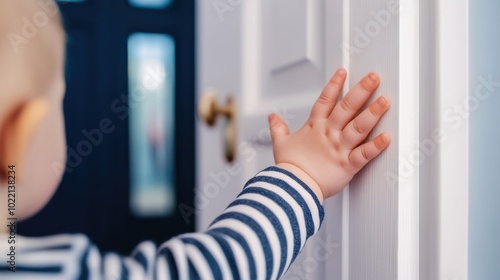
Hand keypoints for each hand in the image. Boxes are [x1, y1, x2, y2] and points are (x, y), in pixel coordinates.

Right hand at [268, 68, 390, 201]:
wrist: (292, 188)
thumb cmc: (289, 167)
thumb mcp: (280, 143)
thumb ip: (278, 128)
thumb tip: (272, 117)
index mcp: (314, 127)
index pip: (325, 101)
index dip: (334, 85)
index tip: (344, 72)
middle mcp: (328, 134)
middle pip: (346, 108)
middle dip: (361, 91)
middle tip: (374, 77)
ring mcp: (339, 149)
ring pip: (358, 127)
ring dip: (372, 113)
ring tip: (385, 101)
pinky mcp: (347, 165)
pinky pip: (363, 154)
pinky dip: (376, 146)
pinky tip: (386, 137)